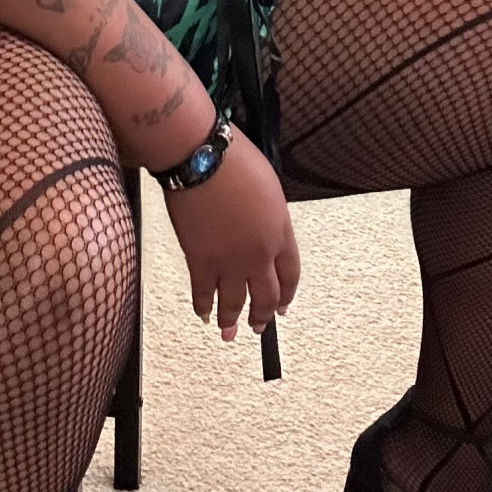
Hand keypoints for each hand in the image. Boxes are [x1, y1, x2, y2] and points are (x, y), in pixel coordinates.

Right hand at [162, 126, 300, 343]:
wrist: (203, 159)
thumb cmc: (235, 160)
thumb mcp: (268, 187)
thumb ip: (270, 216)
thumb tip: (261, 228)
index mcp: (280, 232)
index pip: (290, 274)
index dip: (287, 294)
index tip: (284, 306)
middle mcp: (260, 253)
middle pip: (266, 296)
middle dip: (263, 315)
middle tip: (259, 326)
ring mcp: (230, 261)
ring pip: (236, 303)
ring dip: (233, 320)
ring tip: (229, 332)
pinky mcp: (201, 261)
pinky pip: (204, 293)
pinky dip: (203, 307)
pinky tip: (203, 314)